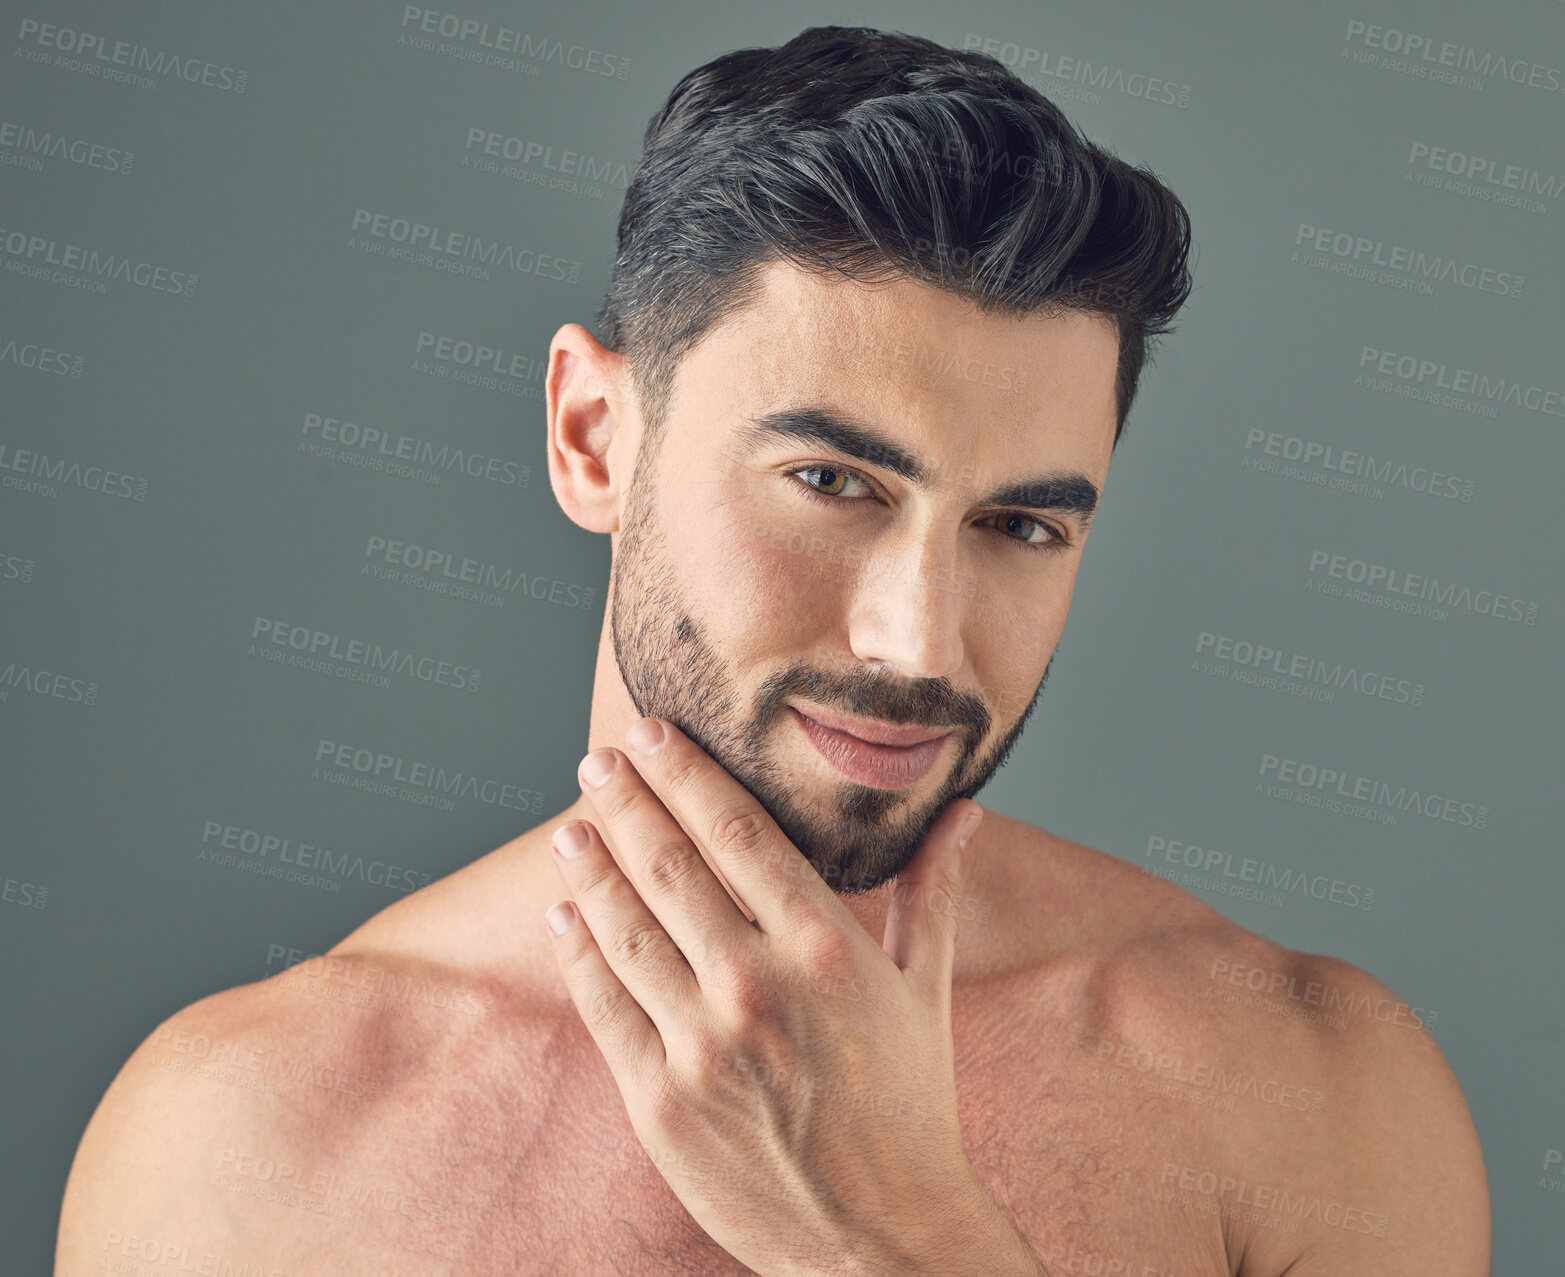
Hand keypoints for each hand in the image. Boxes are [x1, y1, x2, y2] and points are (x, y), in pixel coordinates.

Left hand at [542, 716, 1041, 1275]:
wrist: (878, 1236)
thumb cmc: (911, 1104)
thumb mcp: (925, 989)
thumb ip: (933, 889)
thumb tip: (966, 808)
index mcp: (826, 946)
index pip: (738, 830)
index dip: (686, 773)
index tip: (652, 734)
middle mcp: (758, 985)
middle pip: (671, 865)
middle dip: (628, 803)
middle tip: (598, 762)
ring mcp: (703, 1044)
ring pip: (627, 928)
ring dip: (593, 868)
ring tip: (572, 826)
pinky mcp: (662, 1101)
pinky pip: (606, 1006)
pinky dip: (580, 953)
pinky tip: (565, 915)